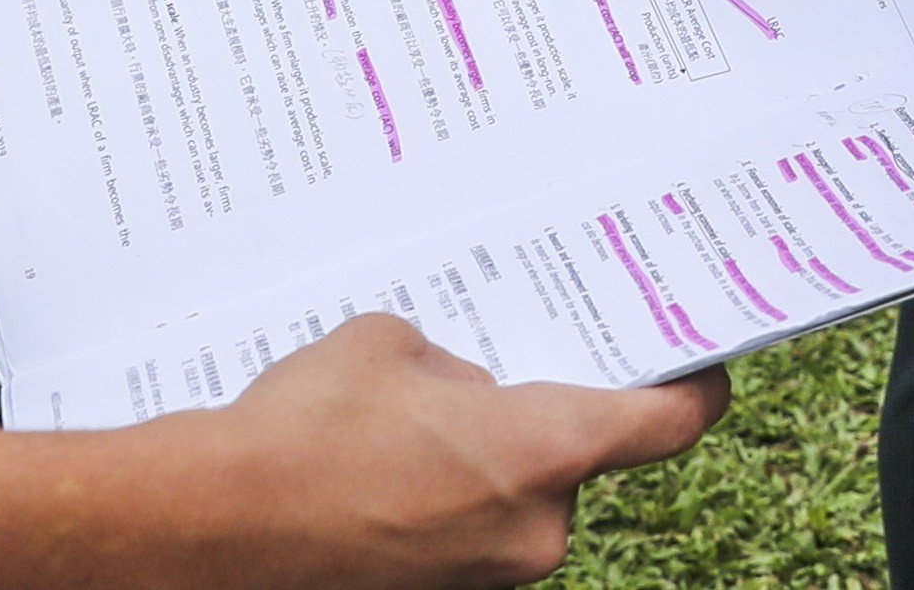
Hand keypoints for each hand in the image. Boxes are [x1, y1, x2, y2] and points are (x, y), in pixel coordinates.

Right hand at [179, 313, 726, 586]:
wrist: (209, 532)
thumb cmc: (307, 428)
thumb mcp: (392, 346)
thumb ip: (458, 366)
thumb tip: (463, 394)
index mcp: (547, 450)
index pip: (668, 423)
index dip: (695, 384)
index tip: (703, 358)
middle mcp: (537, 528)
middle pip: (574, 458)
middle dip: (535, 414)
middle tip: (495, 362)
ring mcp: (486, 578)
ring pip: (513, 497)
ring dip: (478, 458)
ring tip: (402, 415)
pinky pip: (464, 534)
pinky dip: (436, 499)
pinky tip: (373, 463)